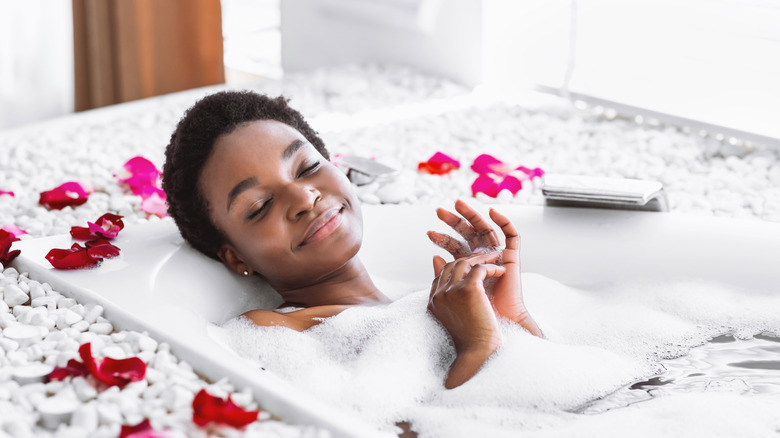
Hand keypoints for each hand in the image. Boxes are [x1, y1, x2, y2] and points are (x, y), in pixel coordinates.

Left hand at [428, 200, 542, 337]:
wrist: (498, 325)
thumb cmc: (476, 313)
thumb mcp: (455, 289)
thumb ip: (446, 273)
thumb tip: (433, 257)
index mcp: (469, 266)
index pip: (455, 246)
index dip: (443, 238)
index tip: (428, 233)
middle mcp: (483, 259)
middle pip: (468, 234)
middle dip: (454, 221)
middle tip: (439, 211)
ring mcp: (498, 256)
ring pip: (485, 229)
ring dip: (473, 215)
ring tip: (458, 203)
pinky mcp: (513, 258)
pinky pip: (512, 235)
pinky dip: (504, 222)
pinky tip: (493, 212)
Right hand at [428, 252, 504, 387]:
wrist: (479, 353)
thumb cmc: (473, 343)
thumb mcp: (459, 319)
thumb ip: (455, 301)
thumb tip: (460, 287)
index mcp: (434, 302)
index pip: (441, 275)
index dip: (456, 268)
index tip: (473, 265)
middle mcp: (439, 294)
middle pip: (451, 266)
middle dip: (469, 259)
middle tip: (486, 256)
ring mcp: (451, 290)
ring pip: (465, 263)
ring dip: (482, 258)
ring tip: (497, 258)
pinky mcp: (468, 289)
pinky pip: (480, 268)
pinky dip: (492, 266)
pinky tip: (502, 271)